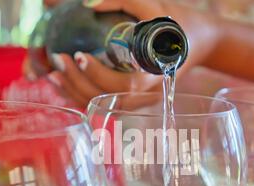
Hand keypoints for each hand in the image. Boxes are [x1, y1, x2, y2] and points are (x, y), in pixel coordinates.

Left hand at [46, 0, 219, 107]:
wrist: (200, 41)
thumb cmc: (179, 23)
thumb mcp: (156, 5)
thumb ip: (123, 0)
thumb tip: (88, 4)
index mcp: (157, 77)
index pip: (123, 87)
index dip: (96, 75)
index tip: (78, 55)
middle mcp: (149, 96)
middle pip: (108, 101)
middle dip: (77, 84)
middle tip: (57, 60)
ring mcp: (142, 101)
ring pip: (104, 106)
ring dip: (75, 93)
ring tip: (53, 75)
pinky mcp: (135, 100)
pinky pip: (106, 103)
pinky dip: (83, 96)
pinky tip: (66, 83)